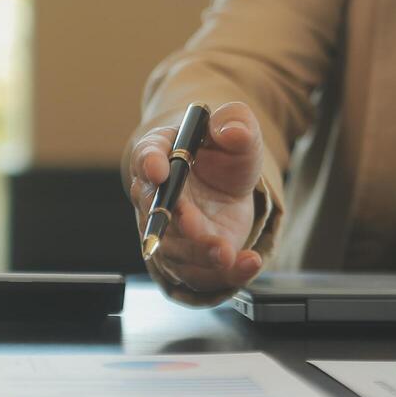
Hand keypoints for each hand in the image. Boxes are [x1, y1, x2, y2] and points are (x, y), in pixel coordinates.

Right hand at [127, 102, 265, 293]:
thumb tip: (230, 131)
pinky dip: (226, 274)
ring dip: (199, 254)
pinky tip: (249, 263)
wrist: (227, 184)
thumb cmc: (223, 153)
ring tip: (226, 253)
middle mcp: (157, 197)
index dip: (151, 162)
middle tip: (194, 225)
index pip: (147, 156)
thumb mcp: (238, 129)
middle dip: (174, 221)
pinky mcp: (192, 258)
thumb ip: (235, 122)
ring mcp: (171, 232)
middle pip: (155, 212)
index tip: (160, 170)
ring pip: (175, 251)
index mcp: (161, 154)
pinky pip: (201, 274)